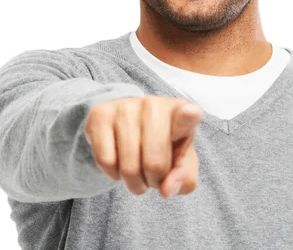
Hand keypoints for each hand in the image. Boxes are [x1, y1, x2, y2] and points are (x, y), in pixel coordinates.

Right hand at [84, 95, 202, 197]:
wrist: (126, 122)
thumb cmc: (162, 143)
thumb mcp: (181, 161)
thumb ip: (184, 178)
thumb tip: (166, 189)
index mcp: (181, 112)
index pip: (187, 115)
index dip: (189, 116)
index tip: (191, 113)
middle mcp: (154, 104)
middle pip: (155, 163)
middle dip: (153, 181)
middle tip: (153, 175)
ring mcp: (126, 106)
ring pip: (128, 166)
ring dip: (133, 182)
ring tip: (137, 172)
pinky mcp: (101, 114)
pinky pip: (106, 161)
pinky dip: (112, 174)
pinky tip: (118, 162)